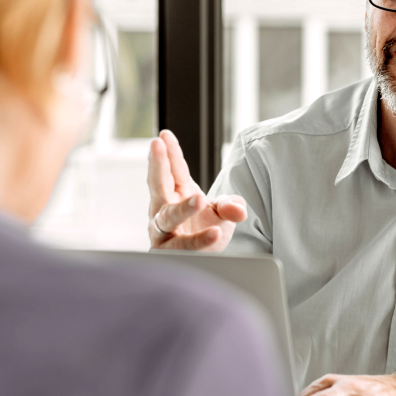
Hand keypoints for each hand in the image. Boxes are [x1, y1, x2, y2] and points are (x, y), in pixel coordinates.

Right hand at [147, 129, 246, 250]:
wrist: (205, 259)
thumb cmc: (208, 229)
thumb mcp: (223, 213)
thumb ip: (231, 206)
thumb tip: (239, 210)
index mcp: (177, 192)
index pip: (173, 169)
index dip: (168, 152)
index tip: (164, 135)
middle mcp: (164, 209)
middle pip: (159, 184)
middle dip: (158, 165)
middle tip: (157, 146)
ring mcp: (163, 231)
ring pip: (168, 218)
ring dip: (183, 208)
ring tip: (200, 200)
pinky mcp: (168, 252)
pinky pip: (183, 246)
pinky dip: (199, 240)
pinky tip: (215, 233)